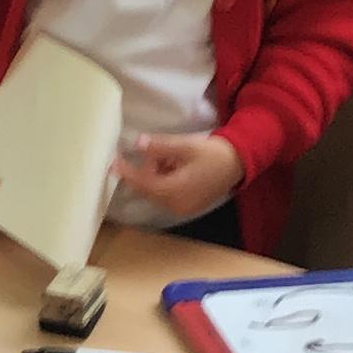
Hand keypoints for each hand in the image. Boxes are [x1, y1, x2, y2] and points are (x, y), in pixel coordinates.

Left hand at [114, 133, 243, 221]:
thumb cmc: (213, 153)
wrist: (239, 163)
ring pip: (157, 191)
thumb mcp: (185, 146)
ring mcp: (182, 208)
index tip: (112, 164)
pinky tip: (176, 166)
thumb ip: (160, 146)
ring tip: (172, 157)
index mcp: (174, 191)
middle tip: (156, 151)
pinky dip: (165, 181)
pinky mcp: (187, 206)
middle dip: (146, 170)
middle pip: (148, 189)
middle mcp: (175, 205)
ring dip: (157, 174)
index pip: (143, 183)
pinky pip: (167, 195)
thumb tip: (138, 143)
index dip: (127, 172)